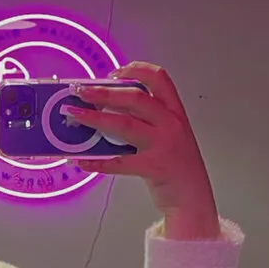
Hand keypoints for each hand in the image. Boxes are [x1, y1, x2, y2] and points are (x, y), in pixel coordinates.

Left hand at [61, 63, 220, 238]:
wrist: (193, 197)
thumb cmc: (178, 166)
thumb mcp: (168, 135)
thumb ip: (144, 122)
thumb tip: (105, 111)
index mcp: (174, 113)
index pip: (158, 79)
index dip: (135, 70)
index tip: (114, 73)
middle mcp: (170, 124)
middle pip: (135, 98)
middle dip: (104, 92)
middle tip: (81, 91)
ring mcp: (163, 145)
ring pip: (124, 125)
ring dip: (94, 118)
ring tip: (75, 115)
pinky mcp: (153, 167)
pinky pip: (119, 162)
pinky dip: (97, 161)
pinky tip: (82, 159)